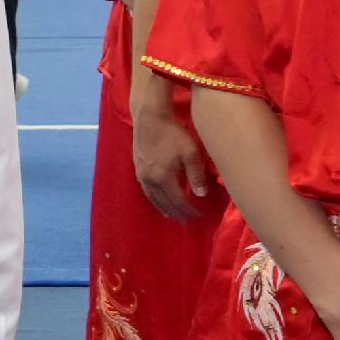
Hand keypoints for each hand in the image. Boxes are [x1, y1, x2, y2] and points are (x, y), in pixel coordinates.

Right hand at [129, 77, 215, 221]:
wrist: (150, 118)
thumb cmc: (172, 134)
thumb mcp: (190, 153)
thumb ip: (196, 175)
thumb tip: (201, 195)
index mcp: (163, 178)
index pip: (178, 201)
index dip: (188, 209)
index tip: (198, 215)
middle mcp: (150, 180)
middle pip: (164, 202)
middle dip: (176, 212)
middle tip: (185, 221)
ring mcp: (142, 175)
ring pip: (153, 198)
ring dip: (163, 208)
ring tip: (170, 215)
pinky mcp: (138, 168)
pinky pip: (147, 190)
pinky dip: (154, 198)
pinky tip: (157, 198)